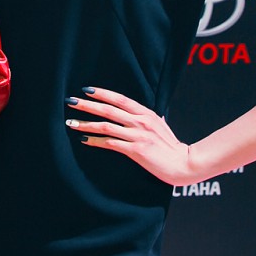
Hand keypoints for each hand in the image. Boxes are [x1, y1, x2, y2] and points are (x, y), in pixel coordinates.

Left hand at [67, 86, 198, 185]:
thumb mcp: (161, 126)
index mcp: (146, 113)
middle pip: (108, 109)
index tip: (85, 90)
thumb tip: (147, 114)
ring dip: (85, 123)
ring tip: (71, 122)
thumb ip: (151, 119)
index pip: (120, 99)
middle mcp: (141, 121)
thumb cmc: (172, 147)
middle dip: (87, 105)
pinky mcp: (136, 150)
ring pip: (106, 126)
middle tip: (70, 101)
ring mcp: (138, 135)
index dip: (102, 93)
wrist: (184, 164)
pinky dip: (95, 141)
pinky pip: (111, 143)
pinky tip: (84, 140)